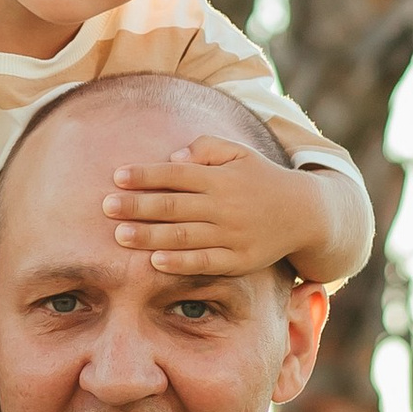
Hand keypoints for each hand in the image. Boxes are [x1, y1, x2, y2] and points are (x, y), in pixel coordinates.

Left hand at [108, 136, 333, 277]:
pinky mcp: (240, 261)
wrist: (306, 214)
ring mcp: (232, 235)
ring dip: (150, 236)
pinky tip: (155, 261)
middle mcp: (225, 206)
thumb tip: (171, 158)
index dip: (146, 175)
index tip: (118, 177)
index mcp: (222, 178)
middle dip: (137, 206)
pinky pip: (205, 263)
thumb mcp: (240, 153)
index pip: (176, 175)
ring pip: (184, 236)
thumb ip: (206, 148)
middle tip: (106, 207)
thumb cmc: (262, 179)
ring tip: (120, 235)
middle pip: (174, 206)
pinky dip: (180, 263)